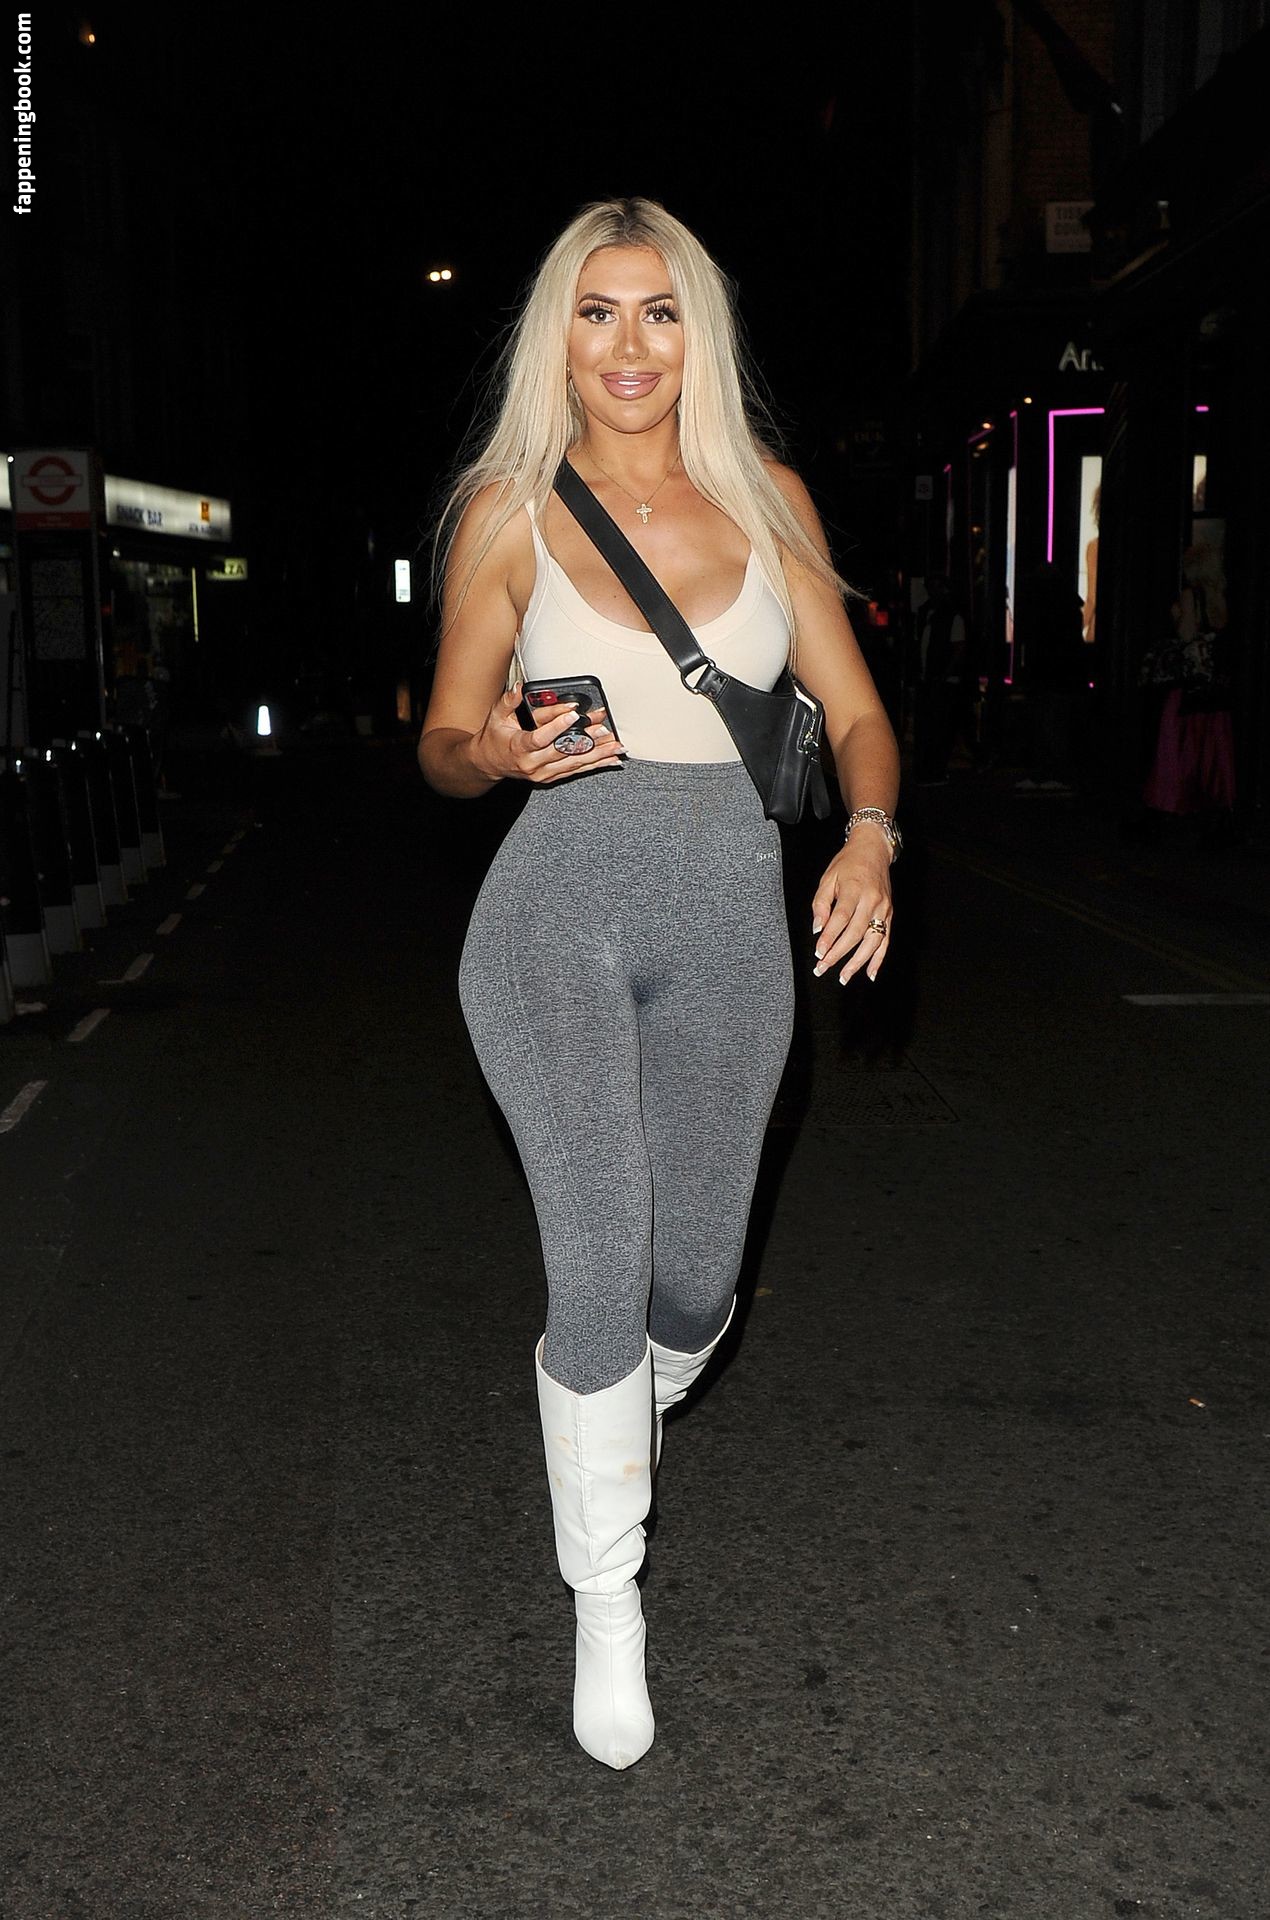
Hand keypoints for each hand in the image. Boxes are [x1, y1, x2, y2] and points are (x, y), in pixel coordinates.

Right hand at [468, 686, 624, 785]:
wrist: (489, 764)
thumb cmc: (495, 738)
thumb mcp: (497, 716)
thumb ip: (509, 701)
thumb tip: (519, 687)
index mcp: (519, 747)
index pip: (541, 737)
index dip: (558, 726)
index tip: (574, 714)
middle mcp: (533, 764)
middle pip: (564, 750)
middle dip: (587, 738)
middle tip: (604, 727)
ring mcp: (544, 773)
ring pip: (575, 763)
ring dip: (598, 754)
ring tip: (616, 745)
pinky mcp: (552, 777)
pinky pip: (577, 771)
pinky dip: (596, 765)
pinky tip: (611, 760)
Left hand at [810, 838, 892, 983]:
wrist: (874, 850)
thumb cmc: (848, 863)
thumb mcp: (827, 878)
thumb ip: (821, 904)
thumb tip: (817, 929)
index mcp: (854, 889)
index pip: (841, 918)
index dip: (829, 938)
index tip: (819, 952)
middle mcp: (872, 900)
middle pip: (855, 933)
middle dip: (838, 954)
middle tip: (823, 968)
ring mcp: (884, 908)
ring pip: (872, 941)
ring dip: (857, 962)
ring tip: (843, 976)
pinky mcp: (890, 914)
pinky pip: (886, 940)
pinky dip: (879, 959)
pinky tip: (870, 973)